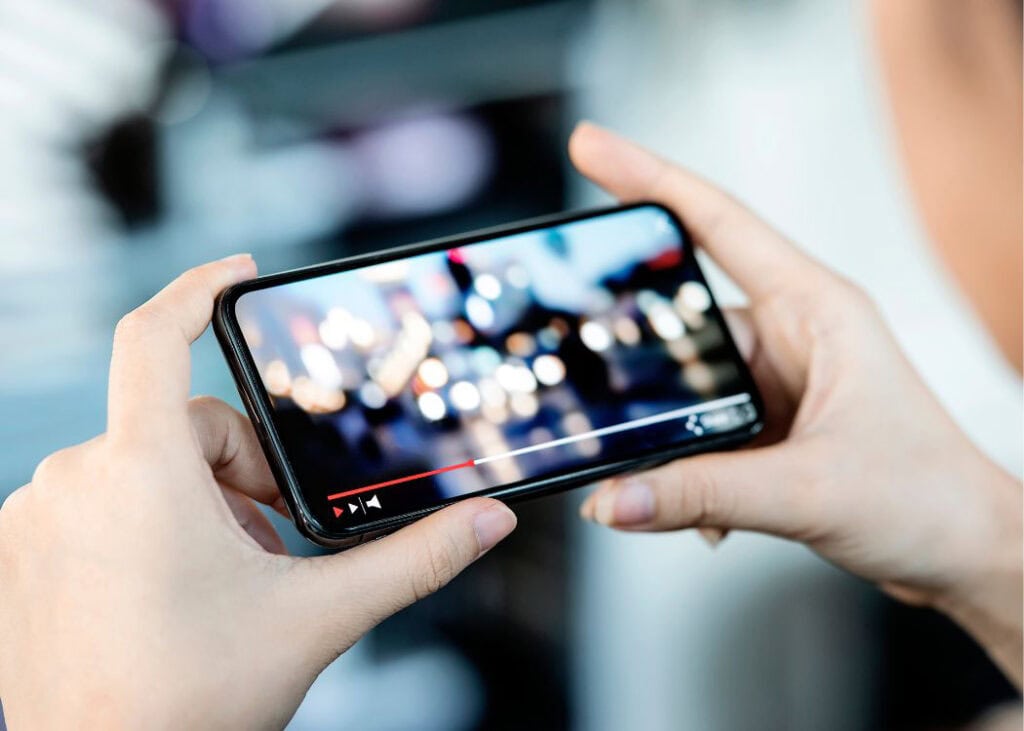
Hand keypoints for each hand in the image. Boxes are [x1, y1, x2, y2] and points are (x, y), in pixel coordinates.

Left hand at [0, 256, 516, 728]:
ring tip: (223, 577)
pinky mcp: (20, 550)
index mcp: (140, 474)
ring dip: (196, 501)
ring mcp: (36, 517)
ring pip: (142, 463)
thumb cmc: (189, 704)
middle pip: (183, 424)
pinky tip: (171, 587)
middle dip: (242, 470)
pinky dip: (146, 521)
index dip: (199, 287)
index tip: (240, 273)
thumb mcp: (318, 616)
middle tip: (271, 542)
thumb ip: (414, 558)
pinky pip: (98, 498)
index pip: (154, 335)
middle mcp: (73, 481)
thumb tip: (487, 521)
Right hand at [570, 123, 1021, 684]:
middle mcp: (794, 335)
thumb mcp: (808, 491)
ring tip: (653, 466)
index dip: (649, 179)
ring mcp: (778, 378)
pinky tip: (696, 502)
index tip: (592, 148)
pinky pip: (699, 424)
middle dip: (640, 349)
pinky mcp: (767, 421)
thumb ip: (702, 493)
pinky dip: (684, 463)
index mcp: (817, 311)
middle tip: (590, 369)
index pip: (719, 225)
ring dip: (668, 428)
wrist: (963, 553)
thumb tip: (616, 495)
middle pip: (687, 313)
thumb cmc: (928, 498)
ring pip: (688, 380)